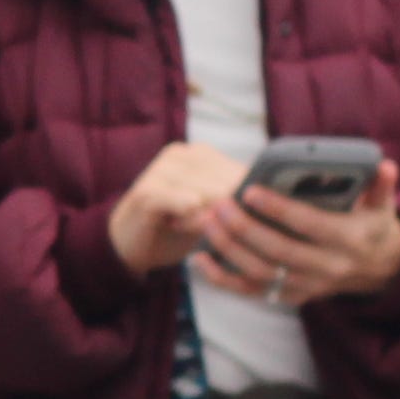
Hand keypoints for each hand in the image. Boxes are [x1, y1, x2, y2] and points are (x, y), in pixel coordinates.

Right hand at [107, 139, 256, 277]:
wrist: (127, 245)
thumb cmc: (174, 228)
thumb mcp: (210, 210)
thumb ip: (235, 200)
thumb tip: (272, 202)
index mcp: (200, 154)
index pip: (241, 171)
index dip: (249, 199)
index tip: (247, 221)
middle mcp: (181, 153)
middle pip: (229, 183)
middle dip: (230, 212)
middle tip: (215, 229)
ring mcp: (161, 169)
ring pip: (210, 195)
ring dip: (210, 220)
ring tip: (195, 229)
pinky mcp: (147, 191)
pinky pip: (186, 205)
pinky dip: (192, 222)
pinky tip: (180, 228)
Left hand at [197, 158, 399, 308]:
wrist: (377, 268)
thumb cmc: (370, 225)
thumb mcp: (381, 205)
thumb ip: (380, 186)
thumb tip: (384, 166)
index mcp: (348, 239)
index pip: (309, 224)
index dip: (279, 210)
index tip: (250, 191)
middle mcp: (327, 266)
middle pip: (278, 250)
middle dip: (244, 228)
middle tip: (219, 205)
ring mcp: (307, 285)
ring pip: (260, 272)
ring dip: (228, 249)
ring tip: (207, 222)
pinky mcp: (290, 297)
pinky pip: (250, 291)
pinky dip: (221, 278)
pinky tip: (199, 258)